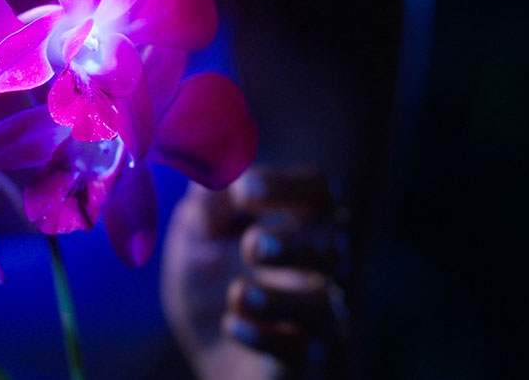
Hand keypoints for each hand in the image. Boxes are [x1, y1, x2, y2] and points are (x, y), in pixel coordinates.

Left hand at [163, 166, 350, 379]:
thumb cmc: (211, 287)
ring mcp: (312, 322)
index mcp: (295, 228)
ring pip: (325, 306)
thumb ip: (205, 206)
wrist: (206, 358)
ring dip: (278, 297)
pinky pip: (301, 354)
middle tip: (253, 244)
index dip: (290, 185)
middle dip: (295, 244)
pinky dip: (265, 338)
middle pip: (334, 248)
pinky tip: (232, 325)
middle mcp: (315, 272)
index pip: (321, 193)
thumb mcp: (195, 240)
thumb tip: (212, 169)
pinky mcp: (297, 365)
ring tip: (237, 294)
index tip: (245, 190)